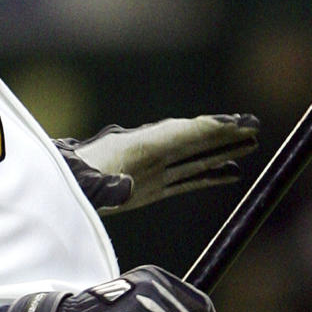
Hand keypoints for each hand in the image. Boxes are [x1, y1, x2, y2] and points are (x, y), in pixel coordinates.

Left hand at [56, 114, 258, 213]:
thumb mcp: (87, 184)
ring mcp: (152, 171)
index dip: (210, 128)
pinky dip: (210, 175)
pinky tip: (231, 174)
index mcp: (137, 148)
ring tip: (252, 145)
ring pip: (195, 158)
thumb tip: (125, 188)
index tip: (238, 123)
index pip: (181, 134)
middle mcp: (149, 155)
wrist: (56, 188)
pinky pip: (188, 178)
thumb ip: (107, 186)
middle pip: (194, 141)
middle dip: (223, 134)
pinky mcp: (151, 188)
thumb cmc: (72, 183)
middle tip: (254, 127)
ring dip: (222, 151)